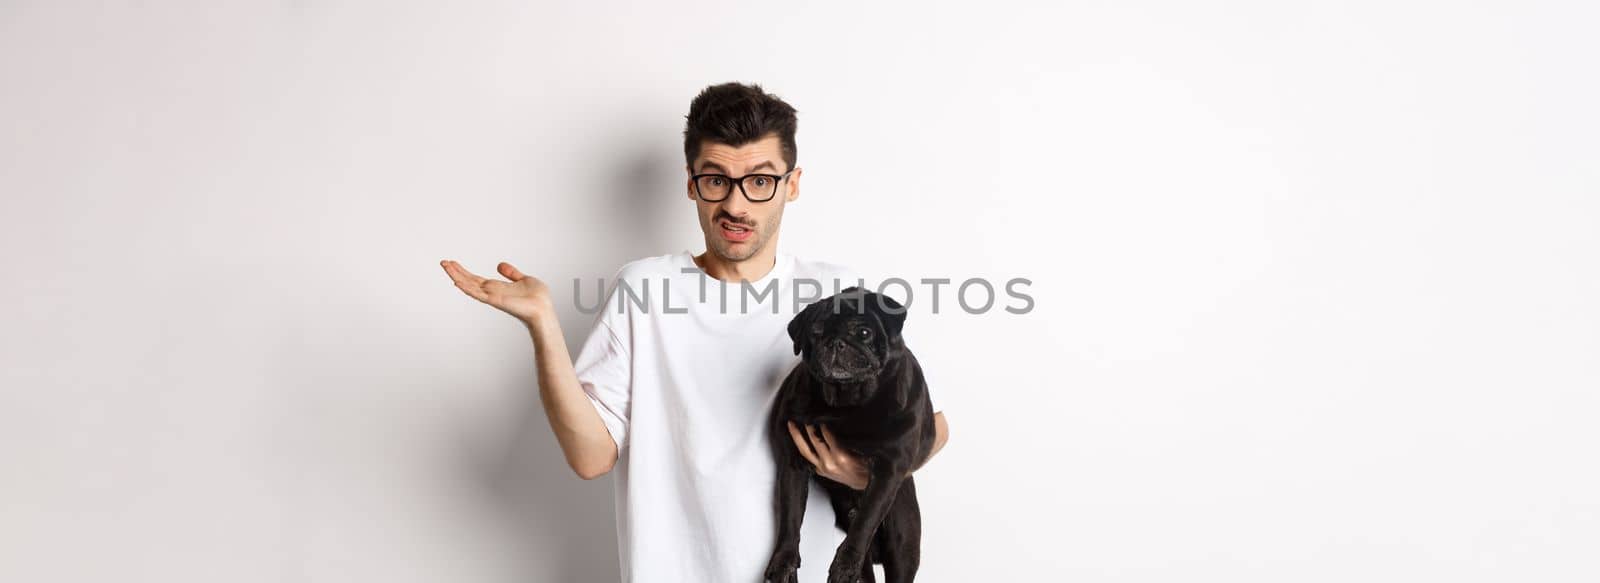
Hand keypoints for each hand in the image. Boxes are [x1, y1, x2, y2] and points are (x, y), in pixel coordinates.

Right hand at [440, 259, 554, 324]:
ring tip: (445, 267)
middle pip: (469, 281)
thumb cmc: (538, 299)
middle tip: (443, 262)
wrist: (544, 309)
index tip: (452, 262)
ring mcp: (492, 297)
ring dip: (456, 276)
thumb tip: (500, 265)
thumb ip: (512, 273)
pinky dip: (467, 288)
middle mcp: (492, 292)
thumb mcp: (524, 279)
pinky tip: (456, 282)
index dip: (463, 271)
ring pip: (469, 286)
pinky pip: (478, 294)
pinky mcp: (495, 301)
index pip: (475, 279)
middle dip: (456, 272)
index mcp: (497, 288)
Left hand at [787, 421, 868, 490]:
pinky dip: (803, 446)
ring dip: (797, 436)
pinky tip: (798, 438)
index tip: (820, 413)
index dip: (823, 423)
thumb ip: (849, 438)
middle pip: (813, 440)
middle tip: (803, 414)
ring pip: (805, 450)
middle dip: (808, 426)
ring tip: (791, 424)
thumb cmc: (866, 465)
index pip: (827, 434)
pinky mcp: (820, 471)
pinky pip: (808, 457)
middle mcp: (829, 462)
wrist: (865, 483)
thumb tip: (838, 422)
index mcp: (841, 456)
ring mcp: (822, 468)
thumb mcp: (862, 449)